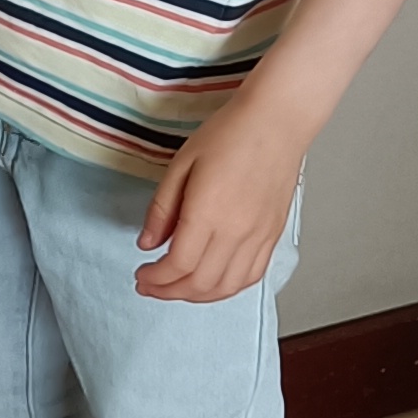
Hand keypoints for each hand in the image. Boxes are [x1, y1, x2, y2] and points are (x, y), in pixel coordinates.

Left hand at [133, 83, 306, 303]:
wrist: (276, 121)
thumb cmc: (229, 134)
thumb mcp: (181, 164)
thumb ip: (162, 208)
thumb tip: (148, 244)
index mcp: (209, 212)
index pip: (178, 265)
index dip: (156, 279)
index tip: (141, 276)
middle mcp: (237, 231)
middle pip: (201, 283)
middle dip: (170, 292)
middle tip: (151, 286)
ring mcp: (259, 236)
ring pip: (227, 286)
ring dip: (198, 295)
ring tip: (177, 288)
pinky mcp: (274, 235)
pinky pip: (252, 276)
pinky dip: (228, 288)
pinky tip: (211, 282)